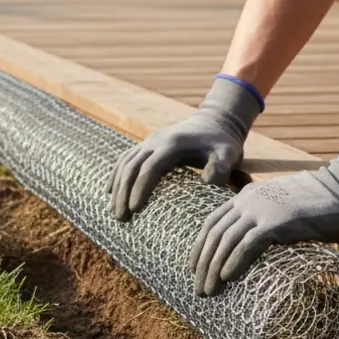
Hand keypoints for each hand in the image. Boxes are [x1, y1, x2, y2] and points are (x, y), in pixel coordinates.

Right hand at [108, 75, 262, 220]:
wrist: (216, 121)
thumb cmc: (223, 142)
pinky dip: (116, 175)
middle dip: (123, 192)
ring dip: (117, 187)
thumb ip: (221, 167)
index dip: (140, 188)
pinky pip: (126, 159)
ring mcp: (149, 141)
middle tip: (121, 217)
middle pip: (132, 166)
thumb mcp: (229, 153)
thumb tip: (207, 182)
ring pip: (125, 163)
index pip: (150, 167)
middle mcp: (156, 140)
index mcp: (173, 144)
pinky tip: (109, 191)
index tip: (135, 209)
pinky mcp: (147, 144)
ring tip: (115, 211)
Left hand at [189, 130, 338, 296]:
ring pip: (226, 242)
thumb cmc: (323, 203)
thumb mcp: (284, 208)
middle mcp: (249, 200)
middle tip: (198, 289)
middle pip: (214, 235)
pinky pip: (249, 244)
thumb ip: (267, 223)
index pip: (211, 224)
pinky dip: (234, 262)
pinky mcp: (279, 221)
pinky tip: (228, 278)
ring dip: (213, 270)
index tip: (194, 270)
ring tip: (208, 291)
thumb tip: (256, 248)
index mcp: (247, 196)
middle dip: (202, 264)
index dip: (199, 248)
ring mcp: (263, 209)